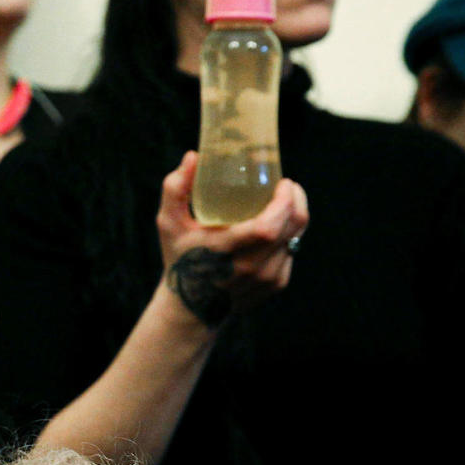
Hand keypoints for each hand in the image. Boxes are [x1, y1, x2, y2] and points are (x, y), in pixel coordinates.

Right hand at [157, 151, 307, 325]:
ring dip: (295, 215)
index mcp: (226, 252)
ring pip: (296, 238)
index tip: (283, 183)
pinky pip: (292, 250)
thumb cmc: (180, 258)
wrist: (192, 308)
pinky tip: (277, 225)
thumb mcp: (168, 224)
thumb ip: (175, 189)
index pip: (268, 229)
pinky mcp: (277, 284)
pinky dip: (289, 234)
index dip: (284, 203)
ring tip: (285, 201)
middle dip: (296, 201)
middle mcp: (251, 268)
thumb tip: (193, 156)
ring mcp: (267, 278)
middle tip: (288, 186)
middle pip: (290, 228)